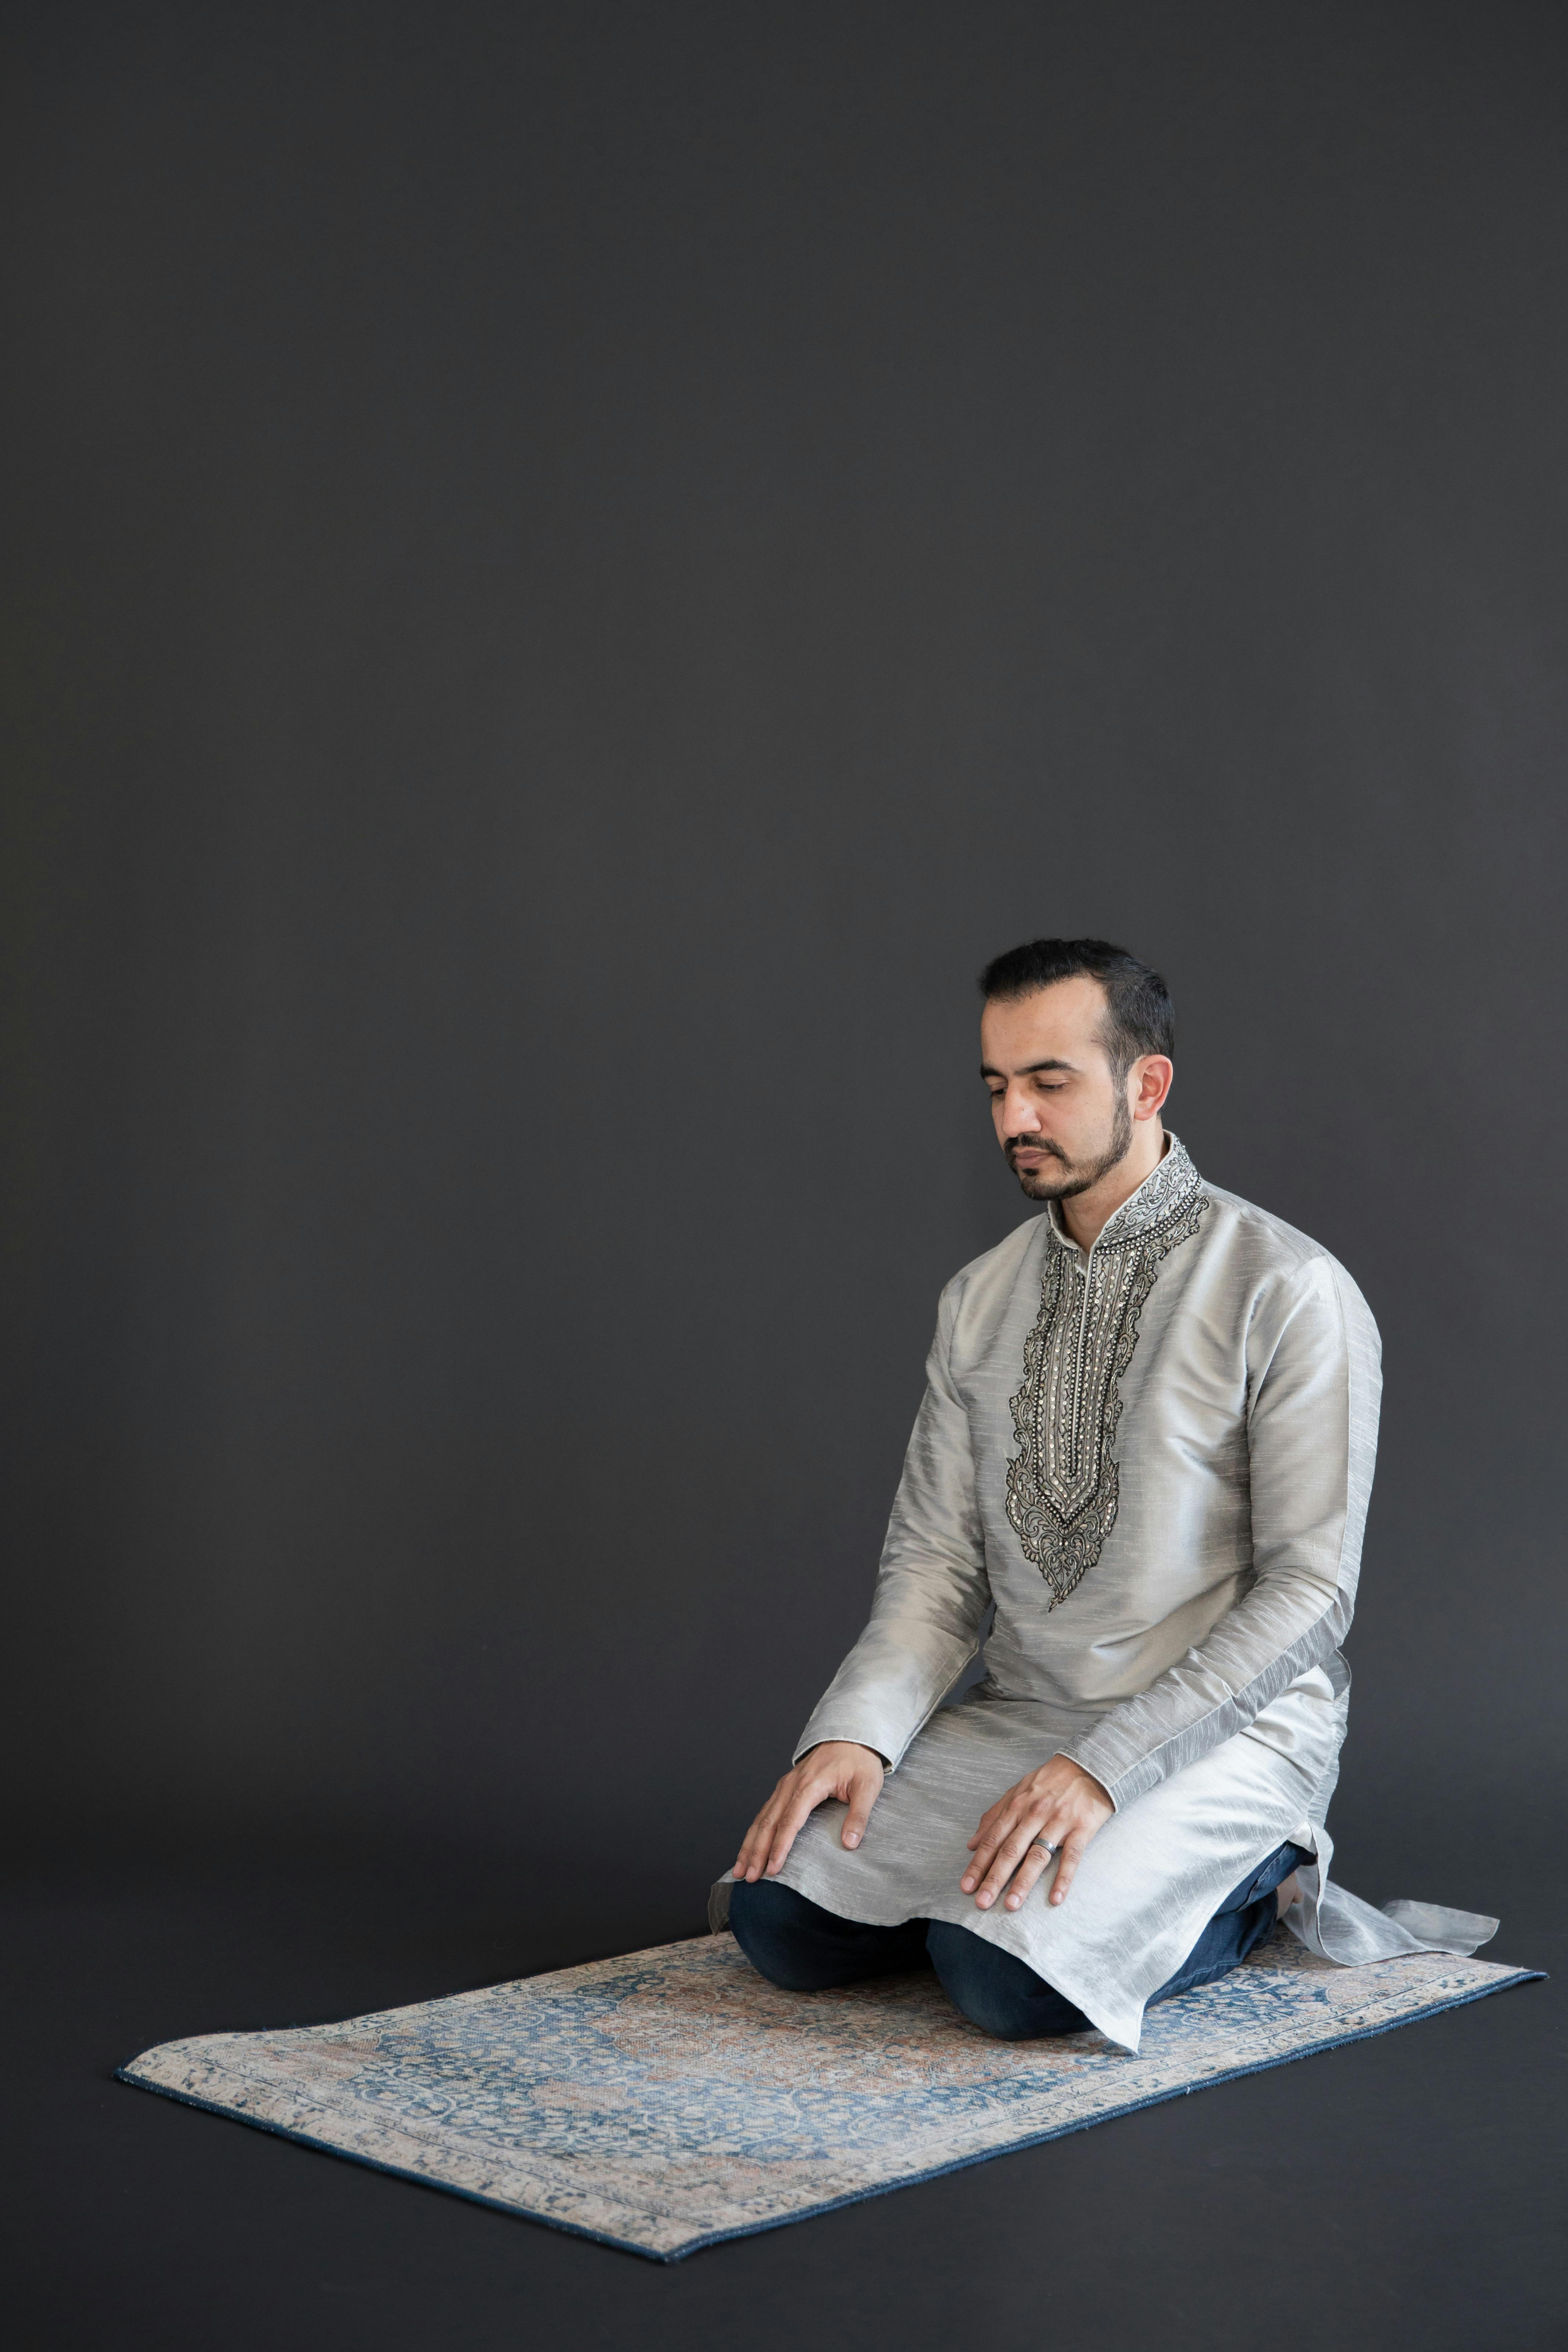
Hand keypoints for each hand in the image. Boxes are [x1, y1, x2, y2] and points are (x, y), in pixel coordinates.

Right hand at [734, 1742, 885, 1881]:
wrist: (851, 1736)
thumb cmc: (860, 1761)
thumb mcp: (868, 1786)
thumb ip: (859, 1815)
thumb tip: (850, 1843)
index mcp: (810, 1784)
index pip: (790, 1821)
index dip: (780, 1847)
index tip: (773, 1869)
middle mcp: (792, 1785)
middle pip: (768, 1822)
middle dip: (756, 1851)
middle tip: (749, 1877)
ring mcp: (785, 1786)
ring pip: (762, 1818)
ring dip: (749, 1844)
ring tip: (739, 1869)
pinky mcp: (785, 1788)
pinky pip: (765, 1812)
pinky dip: (754, 1832)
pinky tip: (748, 1848)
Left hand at [961, 1754, 1111, 1911]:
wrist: (1089, 1766)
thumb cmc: (1050, 1781)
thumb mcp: (1017, 1792)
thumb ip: (994, 1816)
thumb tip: (971, 1844)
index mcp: (1016, 1806)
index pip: (993, 1840)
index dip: (978, 1864)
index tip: (967, 1886)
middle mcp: (1034, 1814)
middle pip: (1011, 1850)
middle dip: (995, 1877)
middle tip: (982, 1902)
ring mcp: (1058, 1822)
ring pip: (1037, 1855)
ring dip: (1023, 1881)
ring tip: (1011, 1904)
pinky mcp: (1081, 1828)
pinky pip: (1071, 1857)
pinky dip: (1063, 1878)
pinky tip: (1056, 1897)